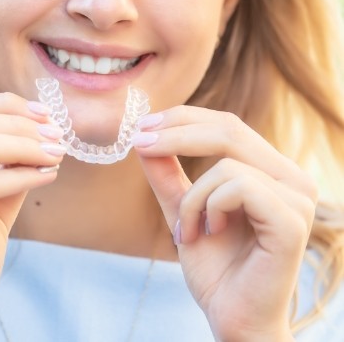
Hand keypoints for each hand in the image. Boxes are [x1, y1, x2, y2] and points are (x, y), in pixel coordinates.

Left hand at [133, 106, 316, 341]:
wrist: (233, 320)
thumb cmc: (216, 268)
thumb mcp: (183, 209)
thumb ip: (167, 174)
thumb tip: (144, 136)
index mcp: (272, 170)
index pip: (228, 125)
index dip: (184, 118)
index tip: (143, 125)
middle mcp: (292, 178)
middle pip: (229, 129)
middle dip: (176, 133)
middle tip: (141, 143)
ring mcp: (297, 198)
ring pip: (226, 163)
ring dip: (192, 197)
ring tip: (187, 230)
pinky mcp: (292, 220)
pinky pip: (238, 186)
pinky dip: (209, 207)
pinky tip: (210, 233)